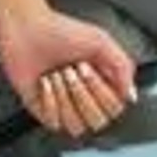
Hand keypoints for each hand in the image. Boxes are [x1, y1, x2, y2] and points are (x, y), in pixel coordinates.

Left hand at [0, 4, 136, 140]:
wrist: (26, 30)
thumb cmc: (59, 31)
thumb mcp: (101, 42)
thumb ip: (123, 68)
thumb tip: (130, 95)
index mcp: (103, 82)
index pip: (115, 108)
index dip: (103, 91)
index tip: (91, 67)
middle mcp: (86, 97)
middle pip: (98, 121)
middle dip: (83, 93)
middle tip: (72, 70)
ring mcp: (66, 106)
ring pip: (77, 125)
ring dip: (66, 97)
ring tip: (57, 74)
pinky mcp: (45, 111)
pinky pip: (55, 123)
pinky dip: (50, 100)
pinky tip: (44, 82)